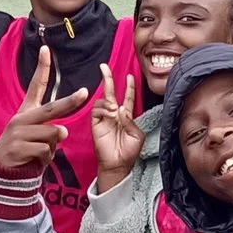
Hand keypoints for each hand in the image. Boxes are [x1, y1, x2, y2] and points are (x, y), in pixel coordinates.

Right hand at [0, 51, 88, 172]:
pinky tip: (35, 160)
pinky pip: (45, 151)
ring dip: (52, 147)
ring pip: (52, 135)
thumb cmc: (23, 148)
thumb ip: (51, 130)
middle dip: (69, 102)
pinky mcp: (17, 148)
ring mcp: (18, 133)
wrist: (0, 169)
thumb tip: (62, 132)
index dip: (42, 68)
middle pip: (50, 108)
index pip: (36, 86)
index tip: (46, 49)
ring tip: (39, 152)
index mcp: (26, 111)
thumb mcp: (35, 135)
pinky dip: (46, 159)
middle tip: (84, 93)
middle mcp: (21, 118)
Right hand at [90, 66, 144, 184]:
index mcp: (127, 117)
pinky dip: (103, 109)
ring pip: (103, 101)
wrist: (117, 165)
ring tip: (113, 110)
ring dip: (109, 102)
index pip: (128, 98)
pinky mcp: (96, 124)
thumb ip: (131, 121)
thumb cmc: (129, 152)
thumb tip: (120, 109)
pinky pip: (96, 110)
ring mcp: (104, 118)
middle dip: (108, 79)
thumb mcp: (137, 135)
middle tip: (104, 67)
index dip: (129, 87)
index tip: (130, 76)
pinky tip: (109, 114)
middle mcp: (114, 115)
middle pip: (111, 93)